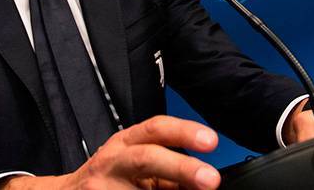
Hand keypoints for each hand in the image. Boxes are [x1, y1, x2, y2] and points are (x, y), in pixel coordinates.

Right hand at [0, 115, 220, 188]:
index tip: (211, 141)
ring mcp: (102, 188)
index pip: (155, 129)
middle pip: (146, 157)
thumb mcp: (137, 165)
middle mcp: (112, 161)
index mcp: (126, 144)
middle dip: (181, 167)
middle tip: (210, 180)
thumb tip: (206, 179)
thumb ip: (169, 171)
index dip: (184, 132)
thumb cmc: (109, 179)